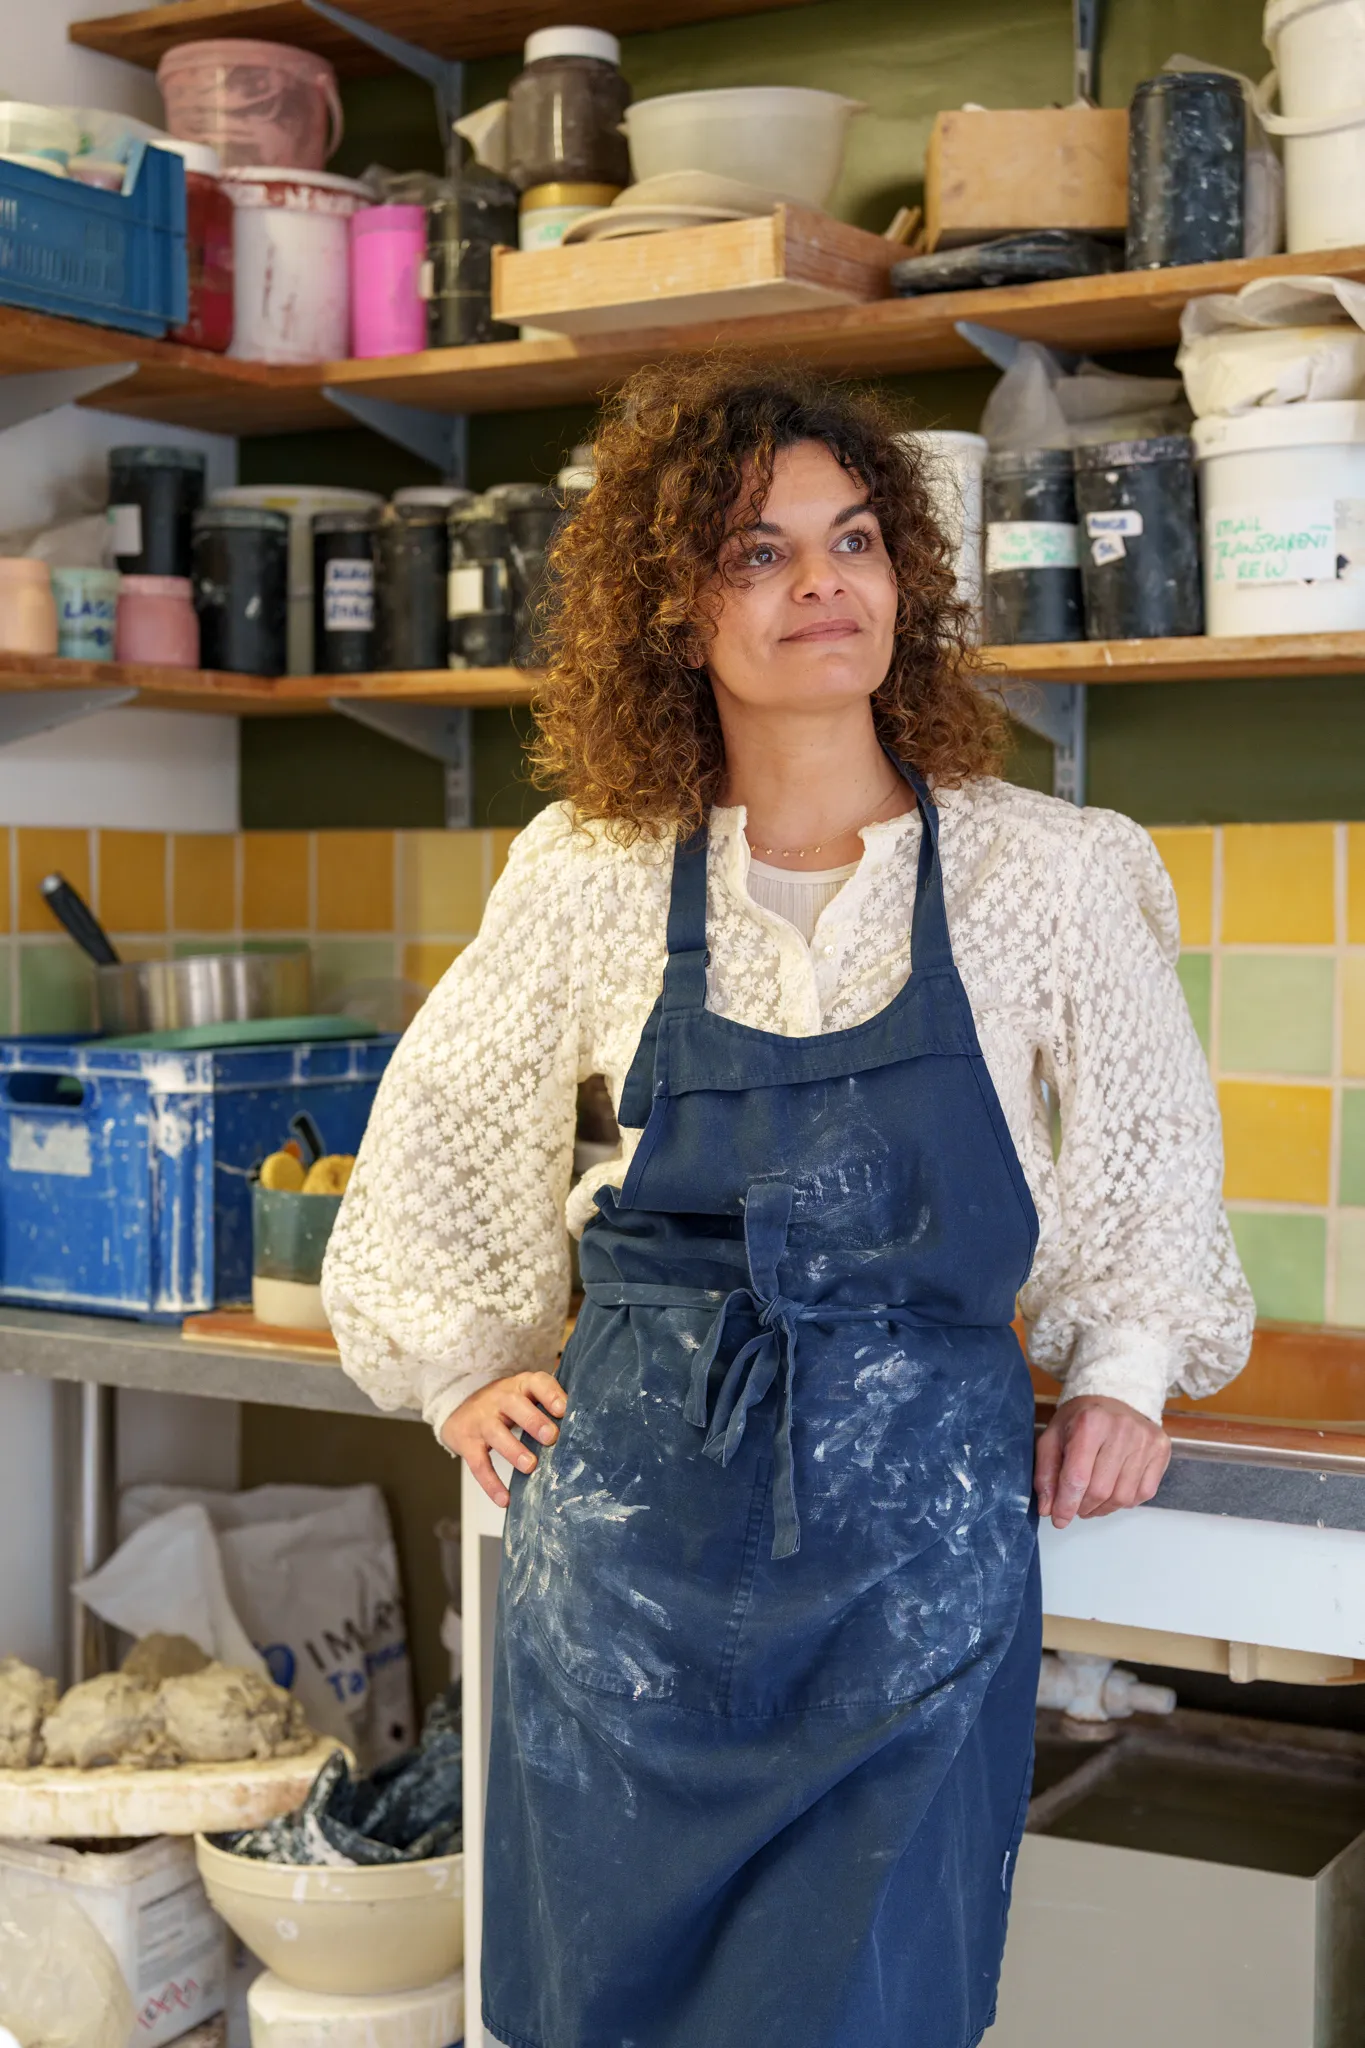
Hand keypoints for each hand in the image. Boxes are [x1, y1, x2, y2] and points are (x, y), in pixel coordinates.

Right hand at [441, 1371, 565, 1507]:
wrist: (460, 1410)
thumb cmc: (506, 1405)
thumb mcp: (526, 1396)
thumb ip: (550, 1404)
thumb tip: (587, 1424)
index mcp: (520, 1386)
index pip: (536, 1383)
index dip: (550, 1394)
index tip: (564, 1409)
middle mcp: (499, 1399)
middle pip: (515, 1405)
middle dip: (533, 1421)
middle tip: (551, 1437)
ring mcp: (481, 1420)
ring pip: (495, 1433)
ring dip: (513, 1450)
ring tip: (530, 1466)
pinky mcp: (468, 1443)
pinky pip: (478, 1464)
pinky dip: (491, 1483)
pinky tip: (504, 1499)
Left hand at [1034, 1395, 1169, 1529]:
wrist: (1114, 1397)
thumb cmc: (1080, 1420)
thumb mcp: (1052, 1437)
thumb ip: (1046, 1473)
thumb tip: (1047, 1509)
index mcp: (1090, 1423)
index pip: (1077, 1477)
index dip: (1066, 1504)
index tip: (1058, 1519)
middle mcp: (1122, 1430)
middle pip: (1100, 1491)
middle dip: (1082, 1507)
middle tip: (1074, 1507)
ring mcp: (1145, 1440)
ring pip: (1123, 1497)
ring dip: (1102, 1509)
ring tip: (1091, 1503)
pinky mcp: (1161, 1450)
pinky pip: (1143, 1493)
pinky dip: (1124, 1501)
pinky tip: (1112, 1492)